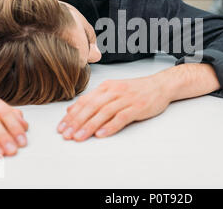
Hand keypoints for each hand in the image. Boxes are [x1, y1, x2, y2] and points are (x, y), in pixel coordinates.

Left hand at [57, 75, 171, 140]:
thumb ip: (93, 100)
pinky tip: (101, 134)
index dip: (71, 115)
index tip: (61, 127)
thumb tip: (72, 110)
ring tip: (79, 137)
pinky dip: (110, 126)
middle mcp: (114, 91)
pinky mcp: (137, 107)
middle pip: (91, 107)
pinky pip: (121, 117)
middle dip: (76, 122)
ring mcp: (126, 99)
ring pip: (104, 113)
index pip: (84, 101)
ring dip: (89, 126)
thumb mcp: (113, 91)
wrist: (160, 85)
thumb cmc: (136, 90)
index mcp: (106, 87)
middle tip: (66, 134)